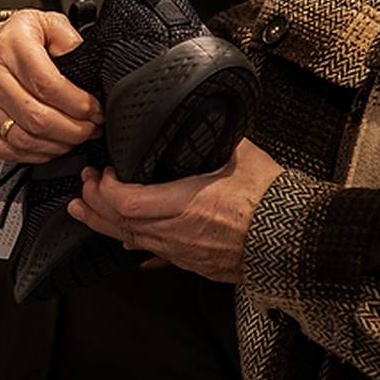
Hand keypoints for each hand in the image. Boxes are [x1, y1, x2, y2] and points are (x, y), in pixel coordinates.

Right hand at [0, 10, 99, 164]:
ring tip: (75, 136)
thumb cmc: (21, 39)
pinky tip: (52, 144)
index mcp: (11, 46)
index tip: (95, 110)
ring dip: (58, 145)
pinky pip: (9, 151)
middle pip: (38, 118)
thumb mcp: (48, 24)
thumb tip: (88, 75)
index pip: (48, 86)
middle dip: (74, 130)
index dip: (78, 104)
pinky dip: (37, 154)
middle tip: (91, 127)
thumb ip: (71, 43)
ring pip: (25, 139)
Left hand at [69, 141, 285, 282]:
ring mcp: (184, 253)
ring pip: (132, 241)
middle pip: (120, 224)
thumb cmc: (272, 200)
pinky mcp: (194, 264)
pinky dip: (135, 241)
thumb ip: (213, 138)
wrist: (297, 240)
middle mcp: (178, 233)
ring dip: (105, 224)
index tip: (105, 171)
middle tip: (82, 189)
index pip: (127, 202)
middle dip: (94, 205)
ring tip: (85, 212)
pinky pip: (154, 254)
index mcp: (186, 204)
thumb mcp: (240, 156)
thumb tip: (203, 115)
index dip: (106, 189)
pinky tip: (126, 240)